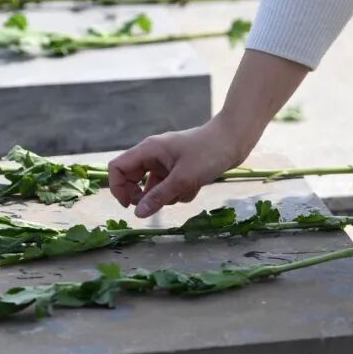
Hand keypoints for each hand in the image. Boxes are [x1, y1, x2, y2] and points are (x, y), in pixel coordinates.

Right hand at [107, 115, 253, 218]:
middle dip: (146, 195)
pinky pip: (170, 186)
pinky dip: (180, 191)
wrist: (235, 139)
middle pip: (133, 179)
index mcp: (148, 150)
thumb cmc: (208, 153)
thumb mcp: (183, 179)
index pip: (117, 168)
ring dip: (167, 195)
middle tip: (158, 204)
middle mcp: (153, 155)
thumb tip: (137, 214)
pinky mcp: (179, 168)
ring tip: (186, 189)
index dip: (118, 188)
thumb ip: (158, 196)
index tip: (129, 205)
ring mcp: (166, 162)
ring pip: (154, 187)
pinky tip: (195, 186)